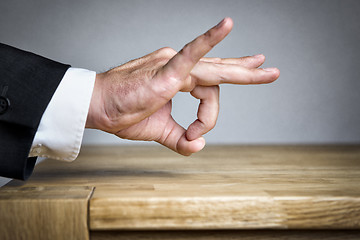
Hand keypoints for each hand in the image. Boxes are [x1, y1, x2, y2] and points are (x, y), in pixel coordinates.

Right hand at [86, 17, 279, 154]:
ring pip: (215, 70)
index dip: (208, 119)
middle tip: (271, 71)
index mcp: (178, 78)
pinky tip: (227, 25)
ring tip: (270, 72)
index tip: (193, 136)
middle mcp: (178, 67)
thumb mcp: (160, 130)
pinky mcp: (166, 71)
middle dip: (247, 72)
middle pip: (220, 70)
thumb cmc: (123, 113)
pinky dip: (209, 41)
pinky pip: (191, 53)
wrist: (98, 109)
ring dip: (244, 74)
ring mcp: (173, 66)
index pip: (208, 93)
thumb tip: (199, 147)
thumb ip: (180, 138)